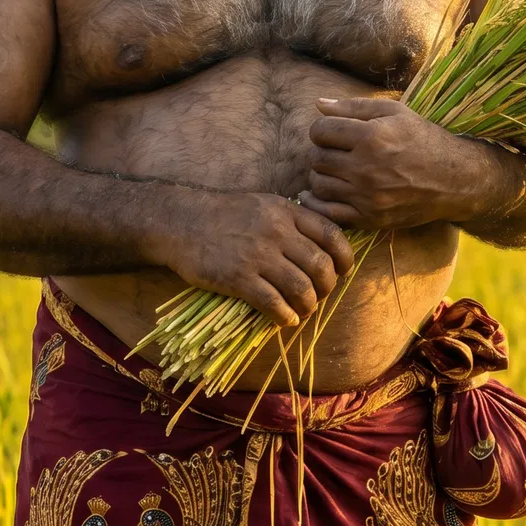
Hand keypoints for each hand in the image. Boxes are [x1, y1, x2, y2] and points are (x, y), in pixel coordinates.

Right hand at [159, 191, 354, 326]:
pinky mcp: (238, 278)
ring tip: (303, 311)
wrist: (180, 222)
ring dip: (308, 306)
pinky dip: (285, 317)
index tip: (344, 272)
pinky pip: (274, 303)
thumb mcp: (263, 204)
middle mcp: (276, 232)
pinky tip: (285, 320)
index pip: (331, 235)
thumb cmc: (224, 215)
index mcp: (286, 212)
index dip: (345, 258)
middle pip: (321, 267)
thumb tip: (323, 244)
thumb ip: (293, 220)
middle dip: (327, 288)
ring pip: (301, 289)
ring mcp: (257, 256)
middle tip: (320, 295)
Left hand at [303, 96, 516, 232]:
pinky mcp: (369, 219)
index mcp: (371, 137)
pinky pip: (328, 213)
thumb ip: (354, 107)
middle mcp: (366, 168)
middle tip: (337, 152)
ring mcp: (367, 197)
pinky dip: (319, 203)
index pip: (319, 132)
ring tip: (337, 171)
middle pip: (317, 159)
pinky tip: (325, 193)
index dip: (322, 130)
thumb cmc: (423, 140)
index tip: (333, 133)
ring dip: (322, 176)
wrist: (454, 180)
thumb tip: (318, 104)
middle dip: (323, 152)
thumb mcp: (395, 112)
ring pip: (318, 185)